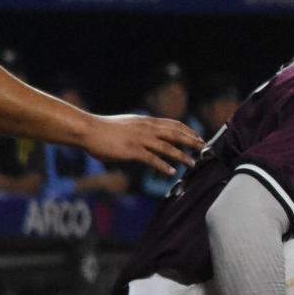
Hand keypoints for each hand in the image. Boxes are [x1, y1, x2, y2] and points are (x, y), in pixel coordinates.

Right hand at [81, 113, 203, 174]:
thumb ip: (140, 129)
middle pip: (175, 133)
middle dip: (192, 141)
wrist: (88, 130)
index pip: (173, 124)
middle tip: (205, 148)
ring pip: (167, 147)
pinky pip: (152, 159)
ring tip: (193, 163)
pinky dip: (163, 166)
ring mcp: (140, 139)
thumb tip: (149, 134)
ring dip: (182, 156)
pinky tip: (171, 172)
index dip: (188, 131)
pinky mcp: (132, 150)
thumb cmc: (105, 129)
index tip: (198, 136)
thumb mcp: (128, 124)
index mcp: (146, 121)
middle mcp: (147, 128)